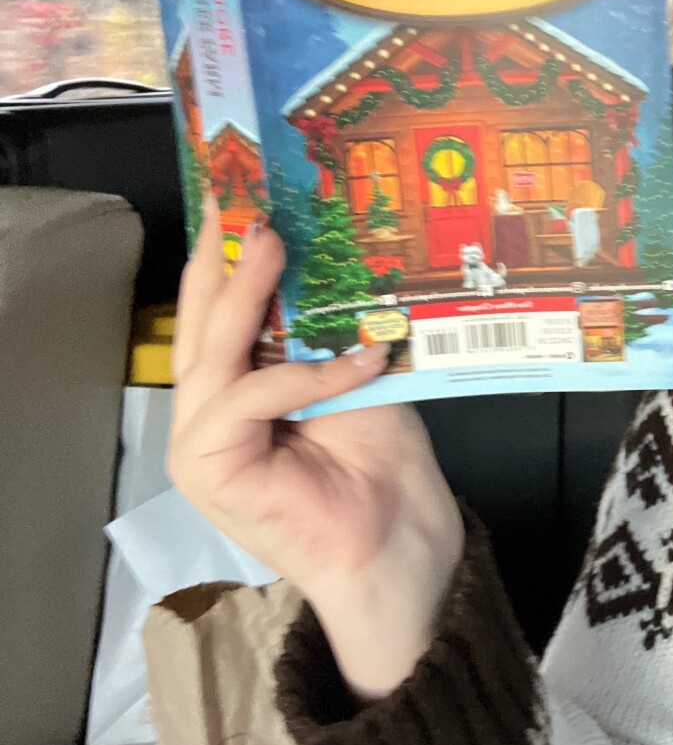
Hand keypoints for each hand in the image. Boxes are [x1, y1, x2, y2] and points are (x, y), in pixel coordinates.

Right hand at [167, 204, 463, 699]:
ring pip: (213, 353)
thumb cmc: (385, 468)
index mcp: (242, 387)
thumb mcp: (359, 375)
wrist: (398, 546)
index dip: (227, 257)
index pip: (221, 313)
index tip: (241, 199)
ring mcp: (202, 442)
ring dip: (247, 295)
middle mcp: (212, 411)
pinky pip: (246, 399)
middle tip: (242, 201)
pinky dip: (302, 375)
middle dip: (220, 258)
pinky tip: (356, 360)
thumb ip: (325, 331)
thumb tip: (327, 261)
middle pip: (202, 323)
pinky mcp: (208, 468)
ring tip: (277, 245)